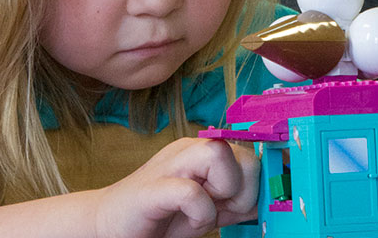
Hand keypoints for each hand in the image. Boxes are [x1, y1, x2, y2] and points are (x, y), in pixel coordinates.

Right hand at [93, 137, 258, 237]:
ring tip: (206, 212)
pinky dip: (201, 213)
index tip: (252, 206)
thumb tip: (268, 199)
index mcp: (204, 152)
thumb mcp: (208, 209)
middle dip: (245, 190)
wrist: (109, 227)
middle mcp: (189, 150)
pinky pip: (192, 192)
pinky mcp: (153, 187)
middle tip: (224, 211)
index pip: (251, 152)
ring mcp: (170, 164)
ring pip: (219, 154)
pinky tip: (188, 220)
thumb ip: (235, 202)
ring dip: (224, 191)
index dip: (260, 181)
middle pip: (244, 152)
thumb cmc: (161, 218)